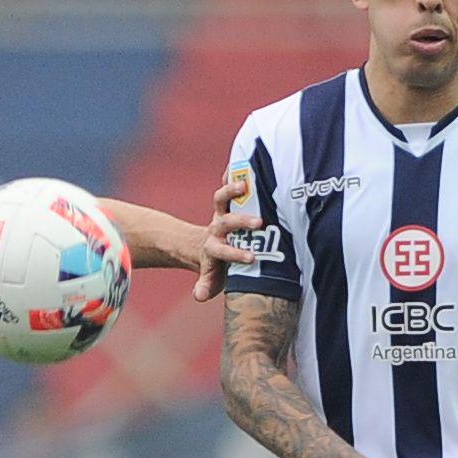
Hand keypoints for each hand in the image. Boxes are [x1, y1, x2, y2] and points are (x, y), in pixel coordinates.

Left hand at [192, 172, 266, 302]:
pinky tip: (244, 161)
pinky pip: (227, 184)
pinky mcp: (226, 202)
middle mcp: (217, 227)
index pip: (224, 251)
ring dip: (232, 190)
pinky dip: (232, 172)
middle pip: (226, 222)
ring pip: (222, 198)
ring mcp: (221, 213)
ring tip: (244, 185)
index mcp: (214, 248)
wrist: (204, 247)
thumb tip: (199, 296)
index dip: (236, 254)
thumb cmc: (216, 266)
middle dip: (241, 222)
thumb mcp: (211, 280)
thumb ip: (206, 286)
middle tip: (259, 223)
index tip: (252, 258)